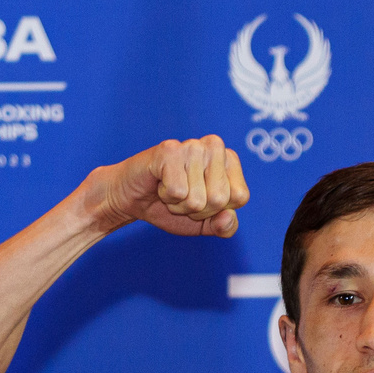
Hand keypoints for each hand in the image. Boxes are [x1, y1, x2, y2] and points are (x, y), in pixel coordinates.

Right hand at [85, 136, 247, 238]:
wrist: (133, 200)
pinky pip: (178, 192)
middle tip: (182, 196)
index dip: (217, 210)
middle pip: (220, 199)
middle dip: (197, 209)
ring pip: (197, 198)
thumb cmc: (172, 206)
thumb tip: (228, 217)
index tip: (200, 200)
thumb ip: (225, 227)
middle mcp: (214, 146)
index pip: (240, 197)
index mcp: (230, 159)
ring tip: (171, 189)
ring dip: (179, 204)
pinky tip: (160, 184)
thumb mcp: (205, 223)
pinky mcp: (169, 150)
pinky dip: (166, 197)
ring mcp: (192, 145)